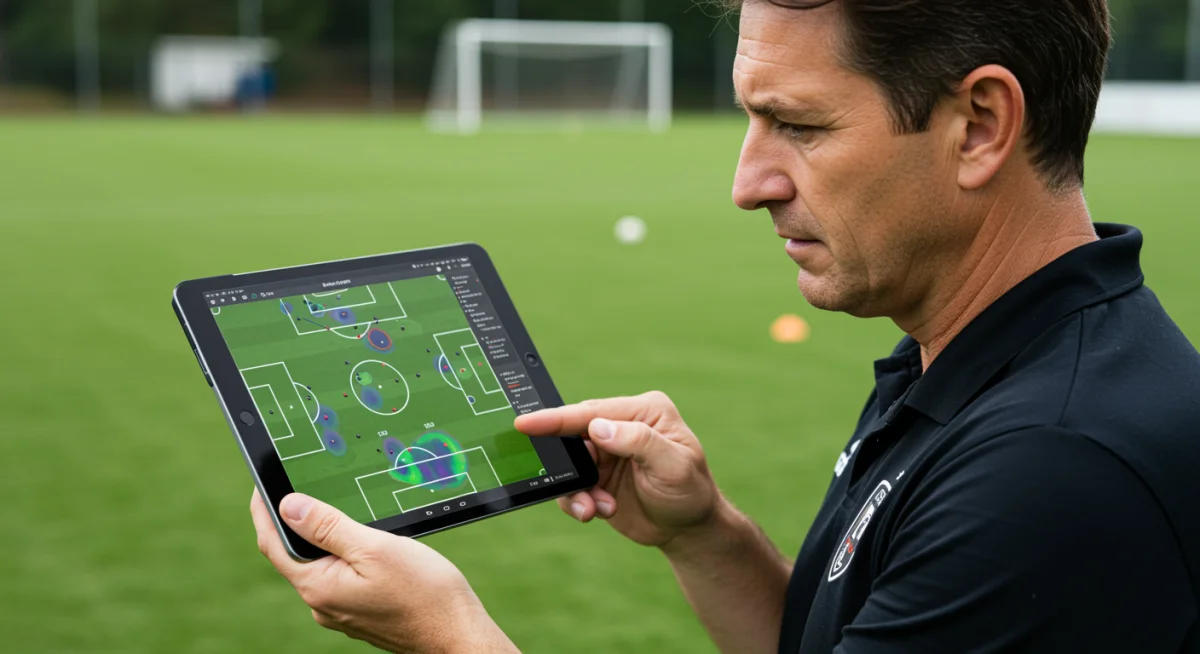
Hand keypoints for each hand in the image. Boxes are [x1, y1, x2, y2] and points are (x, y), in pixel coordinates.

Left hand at [250, 490, 517, 653]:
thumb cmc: (424, 593)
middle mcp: (322, 603)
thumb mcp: (375, 548)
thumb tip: (288, 506)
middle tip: (298, 485)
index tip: (260, 483)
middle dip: (295, 520)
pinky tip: (362, 540)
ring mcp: (340, 610)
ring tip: (335, 506)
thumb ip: (329, 527)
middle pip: (294, 553)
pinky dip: (342, 552)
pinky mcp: (359, 611)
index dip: (263, 510)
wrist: (456, 633)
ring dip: (322, 536)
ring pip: (319, 563)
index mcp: (318, 587)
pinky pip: (339, 575)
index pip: (273, 543)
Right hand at [514, 391, 721, 549]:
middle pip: (574, 435)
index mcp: (643, 412)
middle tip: (580, 487)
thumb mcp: (674, 466)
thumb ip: (638, 442)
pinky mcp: (597, 476)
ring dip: (577, 489)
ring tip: (596, 509)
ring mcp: (607, 452)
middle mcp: (621, 426)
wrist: (689, 531)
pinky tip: (599, 511)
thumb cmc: (690, 492)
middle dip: (569, 464)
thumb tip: (597, 427)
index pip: (593, 412)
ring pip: (569, 463)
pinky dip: (579, 501)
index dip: (557, 418)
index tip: (526, 423)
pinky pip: (571, 485)